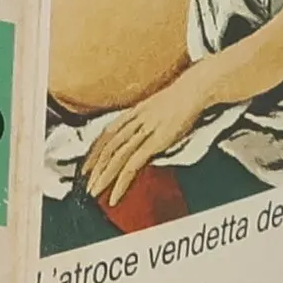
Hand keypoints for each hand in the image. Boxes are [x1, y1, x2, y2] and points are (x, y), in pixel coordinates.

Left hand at [82, 61, 220, 207]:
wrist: (197, 87)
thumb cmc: (186, 95)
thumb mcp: (163, 105)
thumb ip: (152, 118)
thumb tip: (149, 131)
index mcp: (135, 111)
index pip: (107, 133)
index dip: (95, 150)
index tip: (87, 164)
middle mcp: (135, 121)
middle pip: (108, 146)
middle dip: (95, 166)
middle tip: (86, 183)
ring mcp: (144, 131)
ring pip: (116, 157)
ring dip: (103, 177)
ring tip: (95, 193)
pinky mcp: (154, 142)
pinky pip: (132, 165)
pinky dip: (121, 182)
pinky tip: (115, 196)